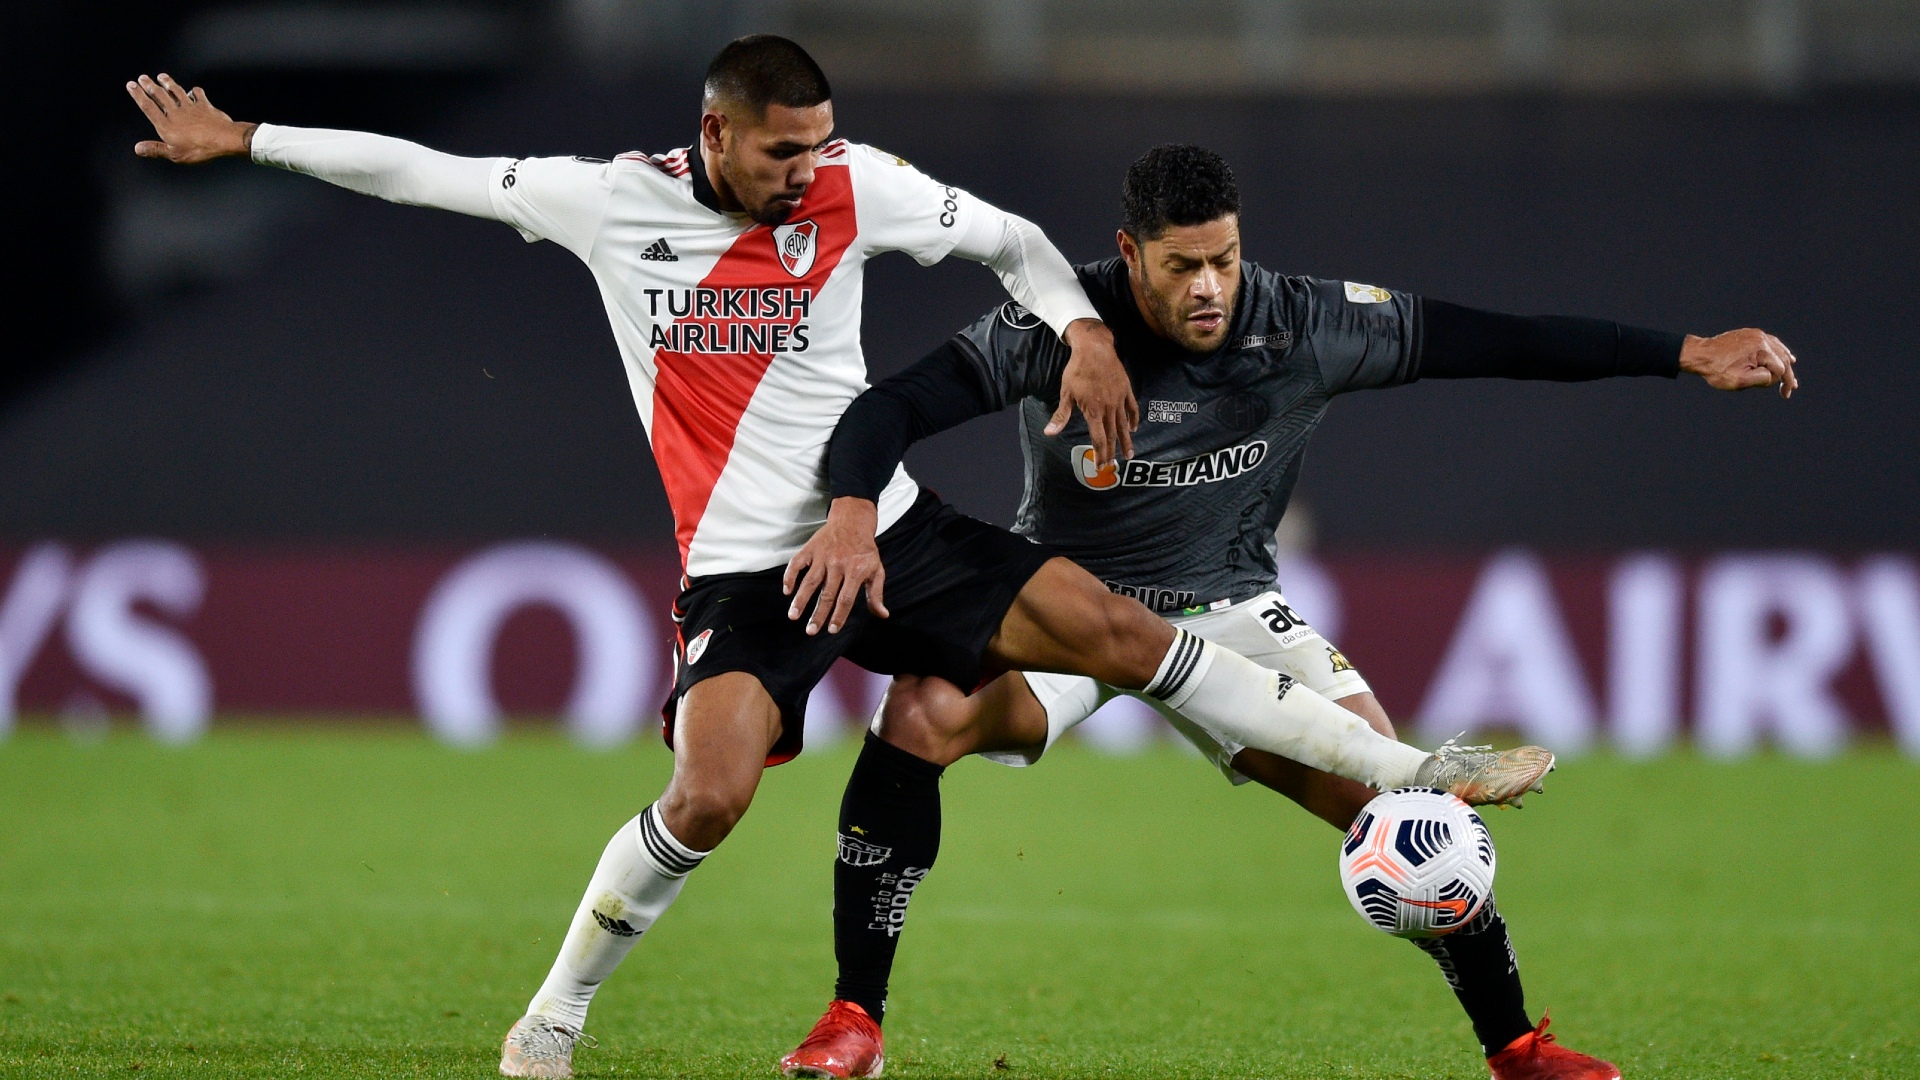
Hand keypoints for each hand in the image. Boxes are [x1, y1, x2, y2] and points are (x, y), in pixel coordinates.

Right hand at [127, 74, 253, 163]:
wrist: (224, 139)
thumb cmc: (199, 149)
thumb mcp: (175, 154)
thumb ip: (156, 149)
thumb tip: (138, 148)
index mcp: (167, 125)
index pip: (148, 107)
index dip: (138, 95)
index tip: (131, 85)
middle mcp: (177, 113)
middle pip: (160, 96)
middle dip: (150, 85)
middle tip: (143, 77)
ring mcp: (191, 108)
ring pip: (177, 92)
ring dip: (169, 83)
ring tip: (162, 76)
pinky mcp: (205, 106)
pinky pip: (199, 95)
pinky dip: (195, 92)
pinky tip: (193, 90)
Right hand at [783, 497, 889, 634]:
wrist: (852, 520)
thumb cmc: (865, 550)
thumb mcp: (876, 570)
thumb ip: (876, 593)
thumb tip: (883, 615)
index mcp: (856, 570)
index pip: (846, 598)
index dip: (839, 615)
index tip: (832, 630)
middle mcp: (839, 564)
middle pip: (827, 594)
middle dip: (818, 614)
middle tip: (810, 631)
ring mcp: (823, 556)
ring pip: (809, 581)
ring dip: (800, 599)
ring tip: (793, 616)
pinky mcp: (811, 548)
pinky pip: (797, 563)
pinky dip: (790, 576)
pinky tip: (787, 591)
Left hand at [1047, 319, 1136, 464]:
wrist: (1095, 349)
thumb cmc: (1077, 370)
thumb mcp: (1066, 393)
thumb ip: (1061, 416)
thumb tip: (1049, 433)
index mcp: (1093, 411)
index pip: (1099, 439)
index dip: (1100, 454)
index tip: (1100, 466)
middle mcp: (1108, 408)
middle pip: (1111, 435)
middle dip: (1111, 452)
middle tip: (1112, 465)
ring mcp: (1119, 399)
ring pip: (1123, 425)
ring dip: (1126, 441)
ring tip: (1129, 455)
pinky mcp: (1126, 390)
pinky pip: (1132, 408)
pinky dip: (1133, 419)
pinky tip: (1132, 429)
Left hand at [1680, 328, 1798, 398]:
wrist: (1699, 354)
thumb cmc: (1717, 370)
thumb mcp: (1739, 381)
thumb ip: (1761, 379)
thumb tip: (1773, 375)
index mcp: (1760, 349)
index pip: (1779, 368)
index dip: (1781, 382)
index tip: (1783, 394)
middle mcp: (1761, 339)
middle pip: (1782, 358)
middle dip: (1788, 375)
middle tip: (1792, 388)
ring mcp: (1756, 334)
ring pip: (1778, 350)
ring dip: (1786, 363)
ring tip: (1791, 376)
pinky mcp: (1750, 334)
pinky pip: (1771, 343)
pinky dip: (1779, 352)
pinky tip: (1786, 356)